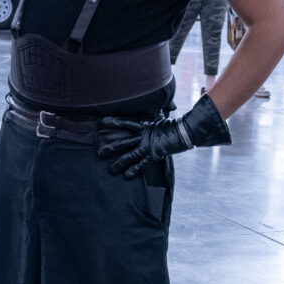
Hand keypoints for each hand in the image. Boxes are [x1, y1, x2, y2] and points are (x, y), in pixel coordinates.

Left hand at [98, 92, 230, 179]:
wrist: (184, 131)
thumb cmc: (173, 124)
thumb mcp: (161, 117)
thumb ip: (155, 116)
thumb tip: (161, 107)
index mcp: (143, 126)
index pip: (125, 123)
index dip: (113, 122)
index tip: (102, 121)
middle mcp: (143, 136)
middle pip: (123, 142)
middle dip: (110, 148)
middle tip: (99, 154)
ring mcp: (147, 146)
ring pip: (129, 155)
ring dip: (119, 163)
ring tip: (110, 170)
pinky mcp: (153, 154)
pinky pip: (142, 164)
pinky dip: (134, 170)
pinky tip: (127, 176)